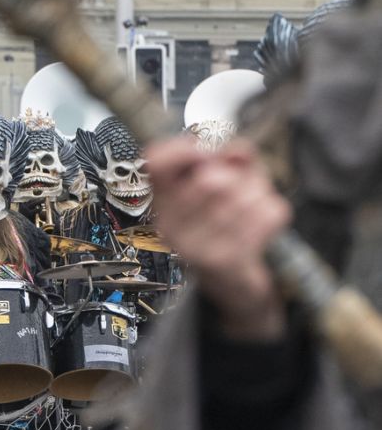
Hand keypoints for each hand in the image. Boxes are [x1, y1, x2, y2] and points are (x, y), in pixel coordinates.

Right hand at [146, 138, 291, 339]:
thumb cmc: (226, 222)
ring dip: (259, 195)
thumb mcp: (226, 183)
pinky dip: (273, 212)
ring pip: (244, 196)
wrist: (232, 280)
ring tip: (251, 208)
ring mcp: (196, 245)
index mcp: (162, 202)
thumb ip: (232, 159)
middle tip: (238, 189)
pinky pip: (265, 214)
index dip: (183, 150)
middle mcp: (170, 226)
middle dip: (237, 178)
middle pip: (211, 178)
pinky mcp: (225, 260)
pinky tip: (261, 223)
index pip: (157, 162)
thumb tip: (237, 152)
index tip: (204, 153)